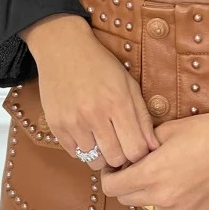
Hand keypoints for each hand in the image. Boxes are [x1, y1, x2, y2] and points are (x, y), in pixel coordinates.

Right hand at [22, 14, 159, 169]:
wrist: (63, 49)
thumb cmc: (101, 66)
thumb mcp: (129, 84)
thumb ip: (142, 117)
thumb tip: (152, 147)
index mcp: (118, 102)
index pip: (135, 150)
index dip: (139, 153)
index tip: (136, 146)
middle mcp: (95, 114)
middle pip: (115, 159)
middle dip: (121, 156)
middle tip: (120, 143)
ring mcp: (73, 121)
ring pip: (94, 161)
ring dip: (101, 153)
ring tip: (102, 137)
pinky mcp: (56, 125)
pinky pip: (74, 154)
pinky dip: (83, 148)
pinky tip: (86, 132)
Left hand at [100, 96, 208, 209]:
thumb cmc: (205, 130)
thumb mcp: (168, 129)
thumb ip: (143, 144)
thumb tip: (132, 152)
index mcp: (151, 175)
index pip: (112, 188)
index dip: (109, 175)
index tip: (116, 165)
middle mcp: (162, 198)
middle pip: (127, 199)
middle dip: (126, 183)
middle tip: (136, 165)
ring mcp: (181, 209)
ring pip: (151, 205)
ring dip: (149, 191)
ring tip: (165, 169)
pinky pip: (174, 207)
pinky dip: (172, 196)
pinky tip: (186, 176)